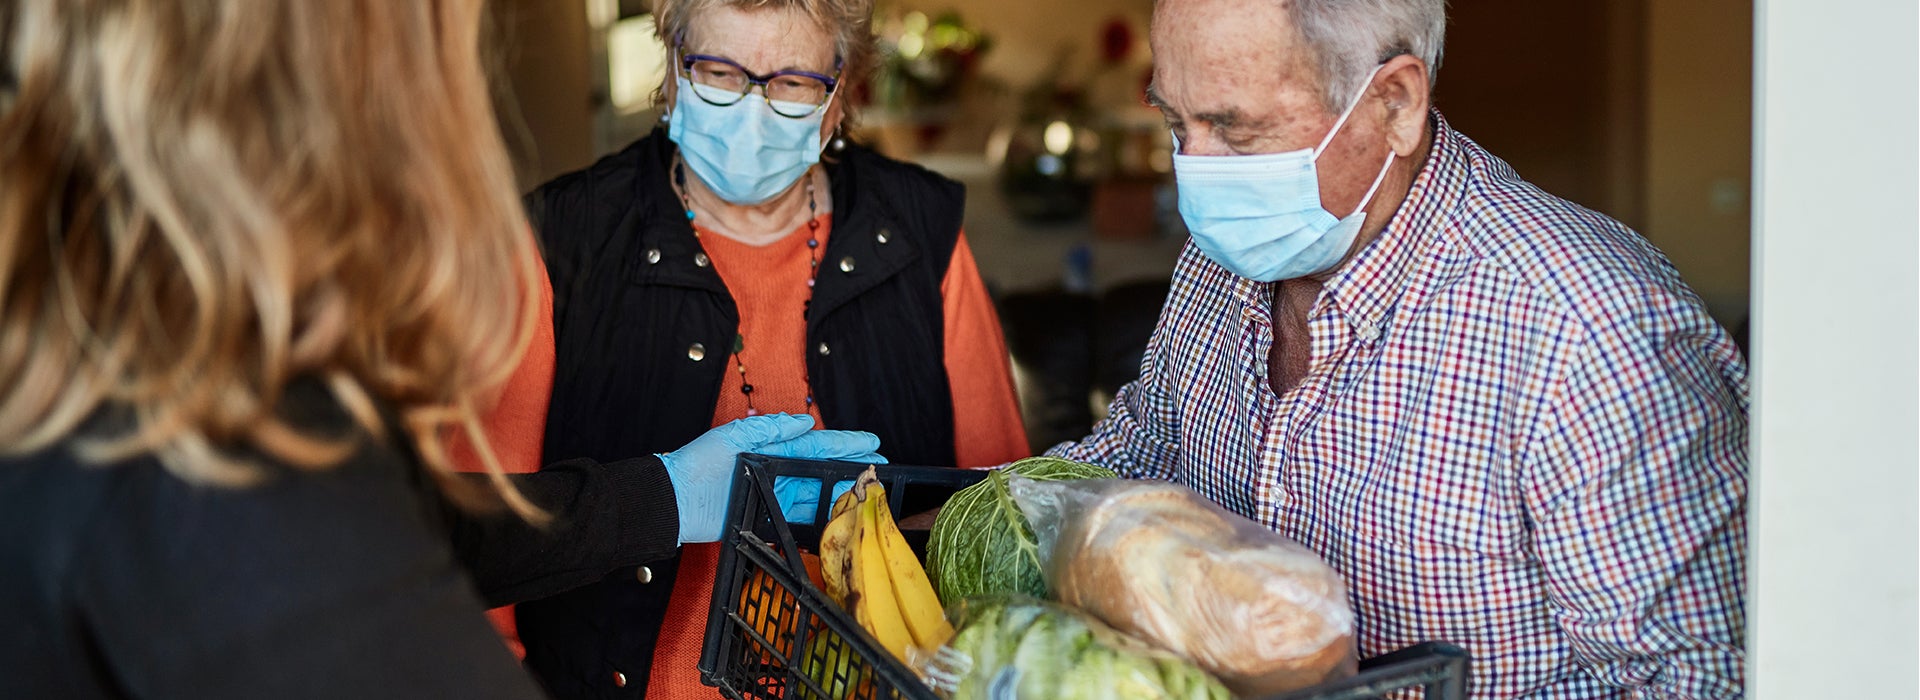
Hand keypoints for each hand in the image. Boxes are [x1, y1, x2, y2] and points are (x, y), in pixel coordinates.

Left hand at [659, 414, 880, 543]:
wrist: (674, 501)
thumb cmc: (697, 464)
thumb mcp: (733, 436)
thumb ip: (769, 429)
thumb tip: (803, 421)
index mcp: (771, 448)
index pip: (817, 444)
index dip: (845, 443)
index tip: (871, 442)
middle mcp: (776, 471)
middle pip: (824, 469)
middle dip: (853, 466)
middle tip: (882, 466)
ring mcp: (774, 495)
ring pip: (817, 492)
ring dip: (843, 490)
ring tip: (869, 489)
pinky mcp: (767, 518)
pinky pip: (800, 518)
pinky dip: (821, 516)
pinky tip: (840, 514)